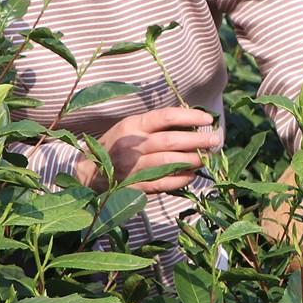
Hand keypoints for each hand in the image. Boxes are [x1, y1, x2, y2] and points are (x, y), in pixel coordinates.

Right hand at [74, 107, 220, 192]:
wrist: (88, 172)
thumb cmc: (115, 145)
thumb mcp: (130, 127)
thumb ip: (156, 125)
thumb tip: (191, 122)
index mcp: (132, 125)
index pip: (165, 117)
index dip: (189, 117)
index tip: (208, 120)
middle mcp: (132, 145)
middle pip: (171, 141)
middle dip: (197, 141)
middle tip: (215, 141)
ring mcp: (132, 167)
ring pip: (169, 162)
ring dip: (192, 160)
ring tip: (206, 158)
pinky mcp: (134, 186)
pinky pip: (163, 183)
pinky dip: (181, 179)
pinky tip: (192, 175)